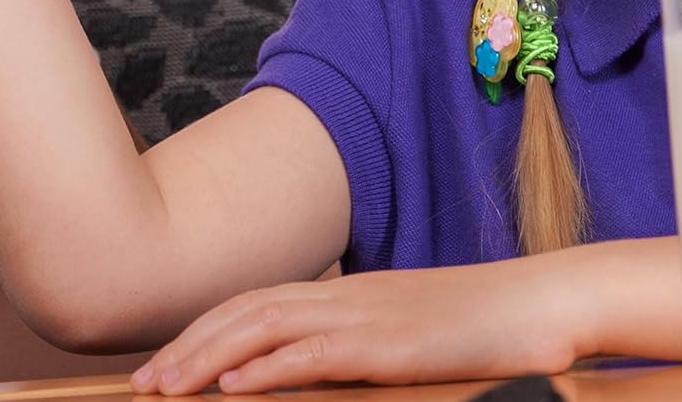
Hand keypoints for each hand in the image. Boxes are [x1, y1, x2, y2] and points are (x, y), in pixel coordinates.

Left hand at [130, 263, 580, 394]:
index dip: (204, 330)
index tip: (165, 361)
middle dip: (188, 346)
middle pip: (245, 312)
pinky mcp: (386, 346)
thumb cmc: (478, 327)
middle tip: (143, 383)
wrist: (538, 305)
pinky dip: (267, 367)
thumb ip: (356, 348)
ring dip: (209, 357)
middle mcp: (341, 296)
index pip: (254, 304)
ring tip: (167, 385)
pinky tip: (232, 387)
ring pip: (264, 328)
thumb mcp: (404, 336)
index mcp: (342, 294)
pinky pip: (313, 355)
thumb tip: (312, 372)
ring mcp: (362, 315)